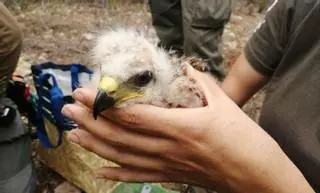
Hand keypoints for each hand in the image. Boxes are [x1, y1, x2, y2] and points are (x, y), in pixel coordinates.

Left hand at [61, 67, 313, 192]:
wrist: (258, 177)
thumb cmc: (245, 140)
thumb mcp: (225, 104)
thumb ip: (201, 83)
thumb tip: (184, 68)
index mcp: (182, 127)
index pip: (132, 115)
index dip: (105, 104)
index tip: (86, 93)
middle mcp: (169, 149)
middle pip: (120, 136)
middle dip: (90, 122)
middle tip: (68, 110)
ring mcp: (168, 166)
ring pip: (123, 158)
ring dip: (95, 146)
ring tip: (74, 136)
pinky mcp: (172, 177)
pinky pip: (139, 176)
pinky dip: (117, 173)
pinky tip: (100, 170)